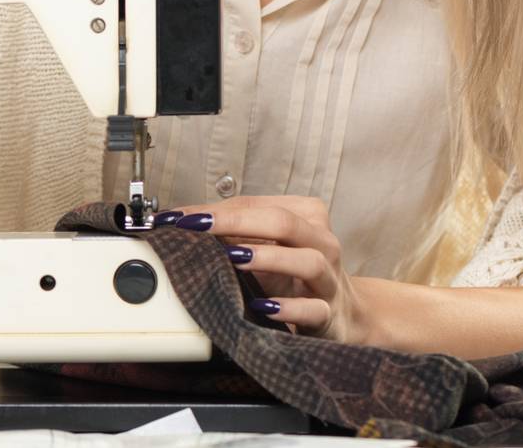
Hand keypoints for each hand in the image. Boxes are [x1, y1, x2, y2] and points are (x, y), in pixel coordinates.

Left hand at [158, 195, 368, 343]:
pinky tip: (263, 306)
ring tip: (234, 258)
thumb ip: (236, 235)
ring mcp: (328, 279)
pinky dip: (288, 307)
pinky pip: (312, 309)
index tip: (178, 218)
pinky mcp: (329, 315)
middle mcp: (322, 242)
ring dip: (268, 258)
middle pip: (283, 222)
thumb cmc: (297, 276)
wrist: (344, 317)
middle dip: (236, 222)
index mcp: (306, 216)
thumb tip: (185, 225)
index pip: (256, 206)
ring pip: (307, 261)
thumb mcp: (269, 250)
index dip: (215, 210)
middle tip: (198, 226)